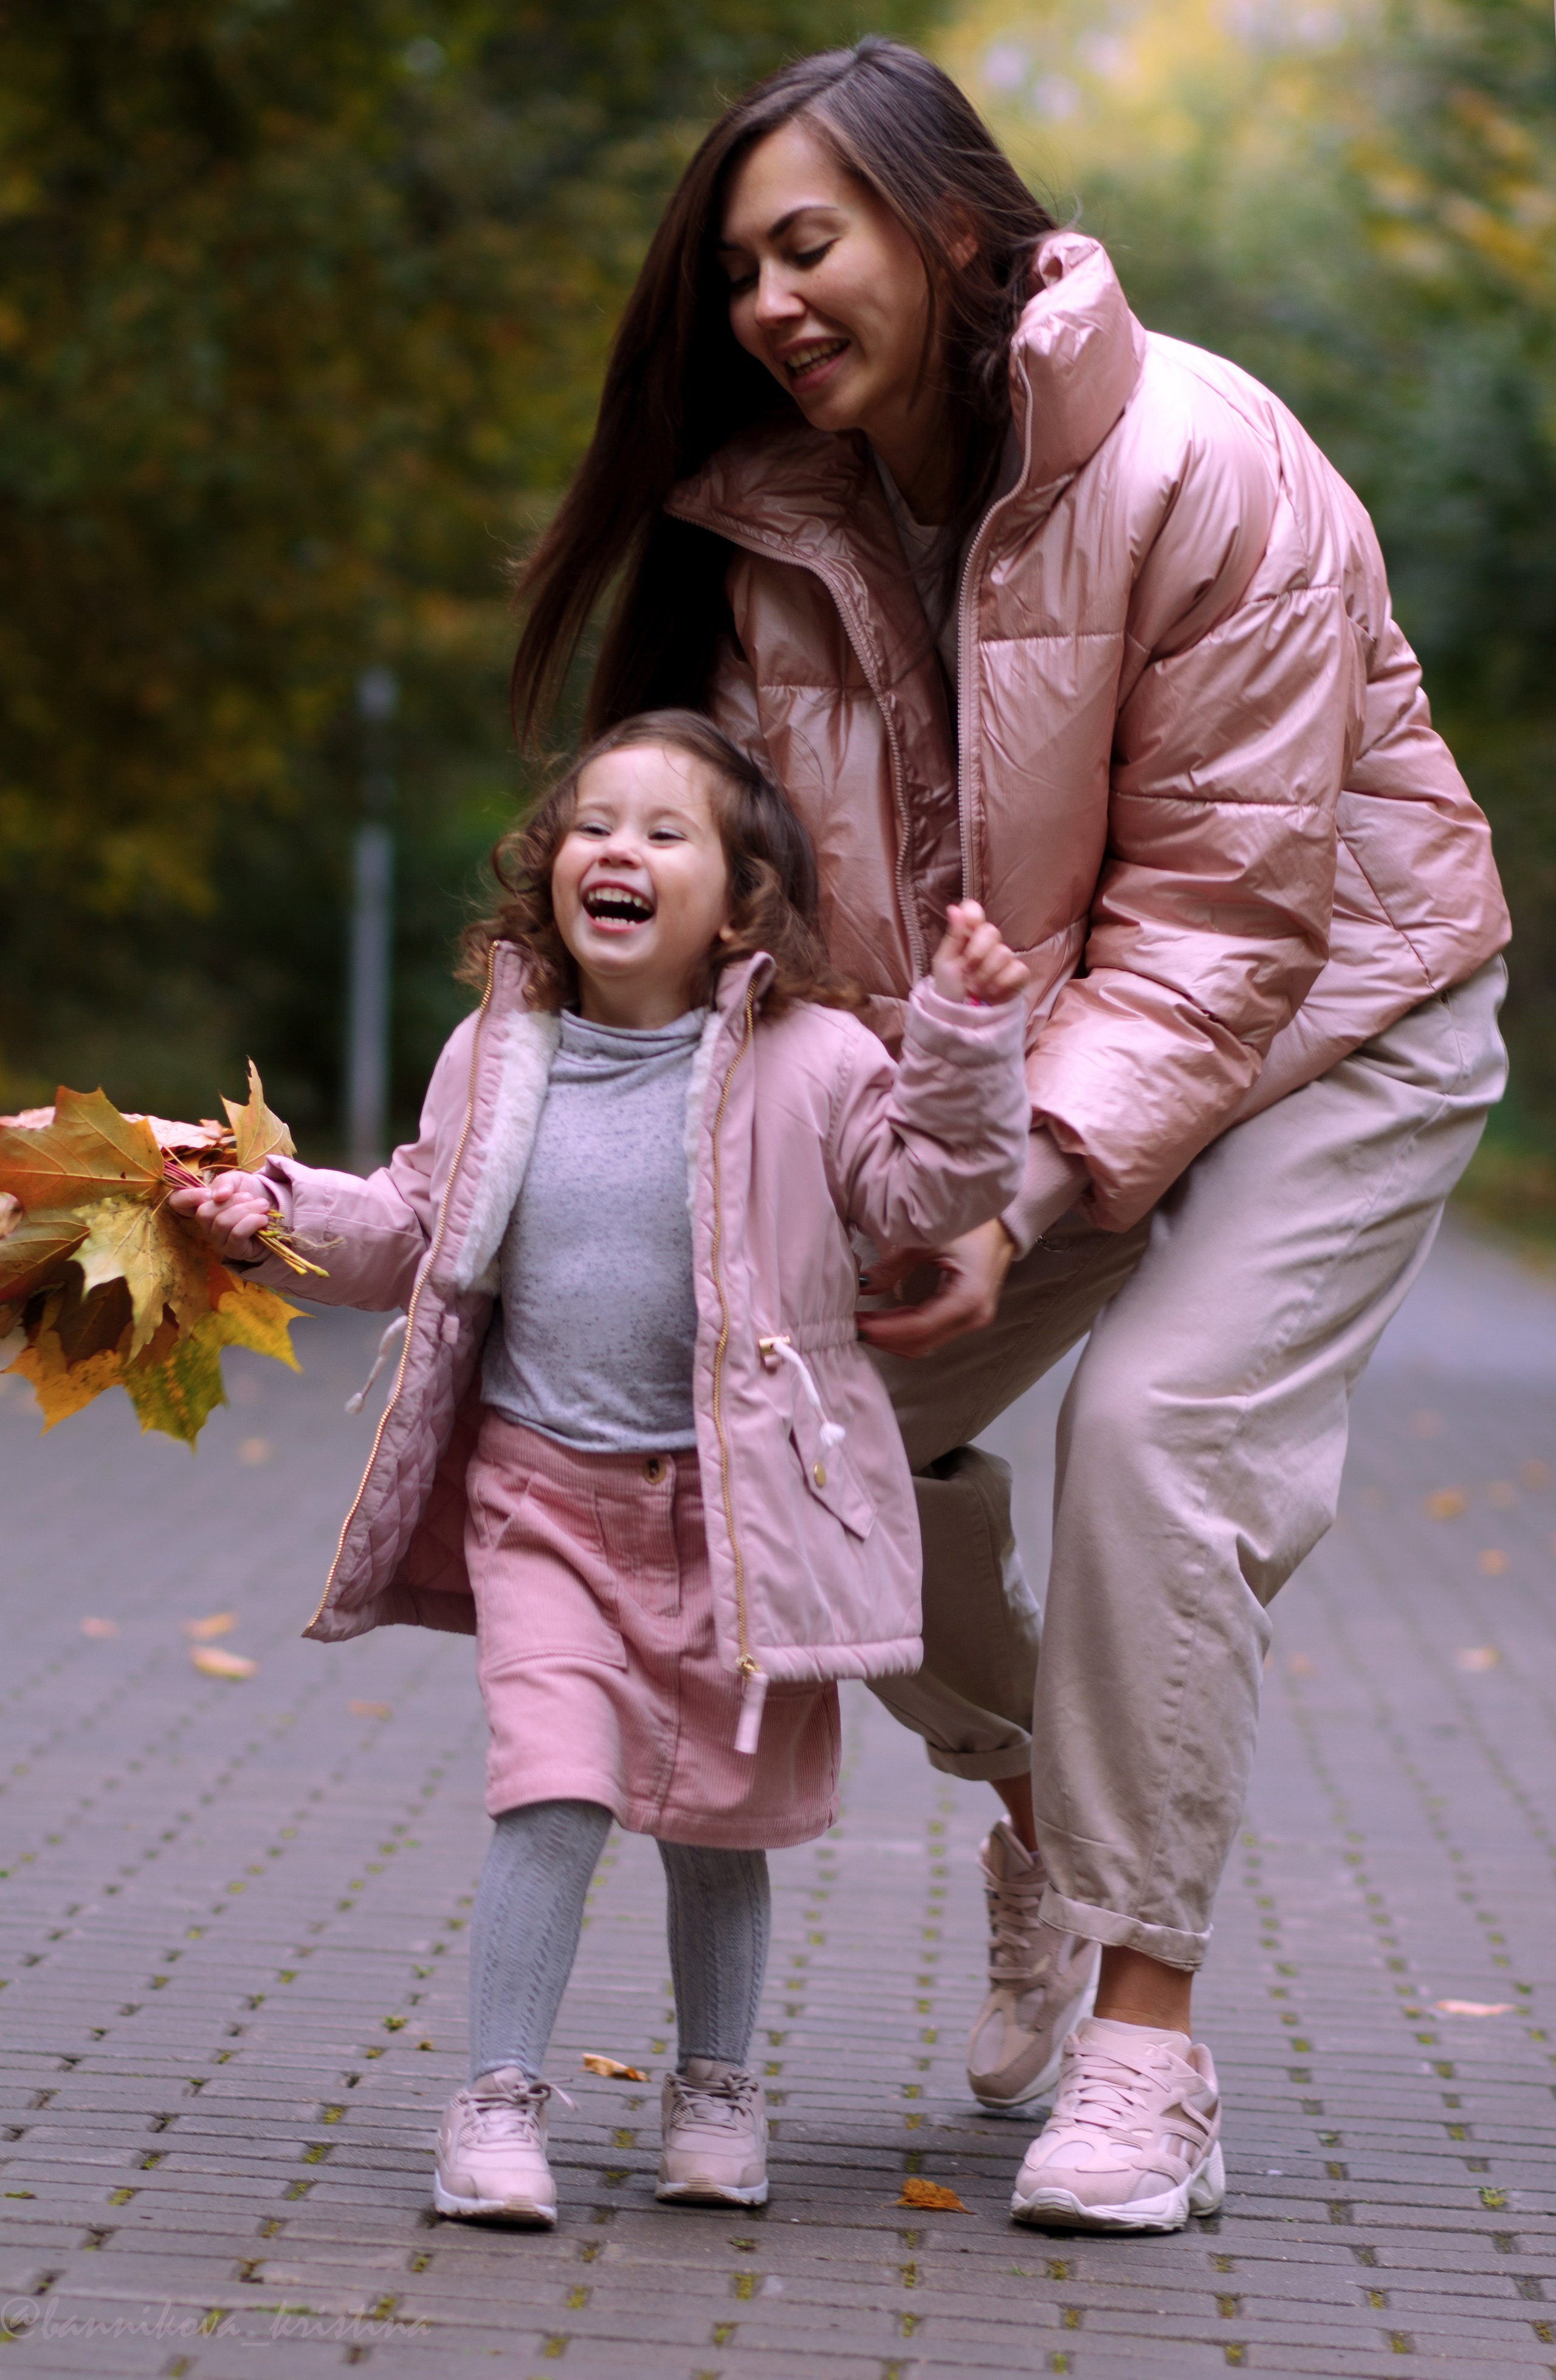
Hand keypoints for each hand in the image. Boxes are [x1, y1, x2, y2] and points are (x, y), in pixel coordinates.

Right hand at [165, 1170, 271, 1261]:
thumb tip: (218, 1196)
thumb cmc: (249, 1195)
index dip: (188, 1196)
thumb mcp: (236, 1181)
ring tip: (262, 1206)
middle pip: (205, 1213)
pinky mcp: (233, 1251)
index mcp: (202, 1205)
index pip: (178, 1202)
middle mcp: (205, 1225)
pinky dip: (252, 1222)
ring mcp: (218, 1240)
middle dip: (232, 1201)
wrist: (272, 1211)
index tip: (209, 1193)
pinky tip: (262, 1219)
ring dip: (247, 1210)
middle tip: (250, 1197)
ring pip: (223, 1223)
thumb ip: (225, 1182)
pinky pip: (237, 1234)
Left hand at [856, 1216, 1016, 1357]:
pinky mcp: (966, 1318)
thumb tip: (862, 1285)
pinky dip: (904, 1333)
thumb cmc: (971, 1224)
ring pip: (924, 1344)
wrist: (1002, 1224)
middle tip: (850, 1325)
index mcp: (968, 1298)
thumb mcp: (928, 1239)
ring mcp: (972, 1321)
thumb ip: (894, 1266)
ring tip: (862, 1323)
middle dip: (883, 1338)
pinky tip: (883, 1322)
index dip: (884, 1330)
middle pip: (920, 1343)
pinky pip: (931, 1335)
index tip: (855, 1324)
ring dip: (892, 1339)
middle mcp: (973, 1317)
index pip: (918, 1327)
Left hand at [931, 900, 1027, 1006]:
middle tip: (967, 971)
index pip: (974, 911)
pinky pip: (1018, 969)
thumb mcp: (944, 963)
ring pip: (1003, 953)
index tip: (968, 927)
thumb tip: (954, 908)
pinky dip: (1002, 983)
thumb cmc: (950, 989)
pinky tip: (993, 992)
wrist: (962, 1018)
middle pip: (991, 931)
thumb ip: (953, 936)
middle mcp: (987, 944)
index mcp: (967, 937)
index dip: (973, 915)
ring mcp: (1004, 959)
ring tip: (976, 988)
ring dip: (985, 975)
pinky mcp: (1018, 975)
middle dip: (976, 955)